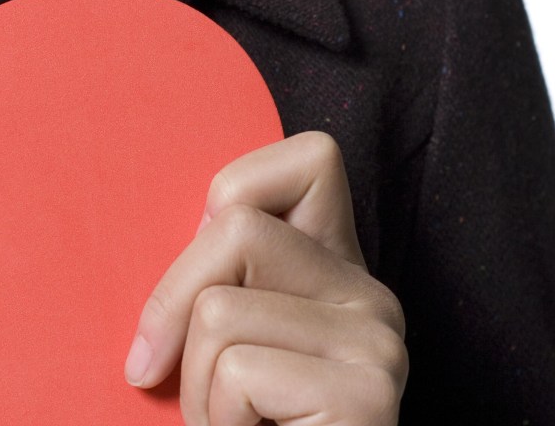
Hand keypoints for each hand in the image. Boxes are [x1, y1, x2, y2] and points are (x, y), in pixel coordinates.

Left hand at [123, 131, 406, 425]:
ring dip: (196, 391)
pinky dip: (218, 423)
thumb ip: (219, 281)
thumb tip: (177, 233)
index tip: (205, 277)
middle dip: (176, 310)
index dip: (232, 191)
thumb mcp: (221, 346)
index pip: (310, 157)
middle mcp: (373, 296)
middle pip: (231, 226)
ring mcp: (378, 343)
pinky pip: (236, 372)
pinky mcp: (367, 394)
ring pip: (218, 310)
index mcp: (338, 271)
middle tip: (197, 388)